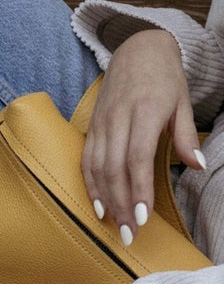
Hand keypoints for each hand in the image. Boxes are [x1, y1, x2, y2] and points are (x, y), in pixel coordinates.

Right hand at [81, 28, 203, 242]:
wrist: (137, 49)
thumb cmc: (164, 77)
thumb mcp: (182, 101)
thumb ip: (186, 136)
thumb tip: (197, 166)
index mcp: (146, 111)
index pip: (138, 158)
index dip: (138, 190)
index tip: (143, 216)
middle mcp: (119, 118)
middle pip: (116, 169)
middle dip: (122, 204)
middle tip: (131, 234)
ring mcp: (102, 123)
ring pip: (98, 169)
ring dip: (106, 201)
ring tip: (117, 226)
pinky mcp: (92, 128)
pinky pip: (87, 162)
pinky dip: (91, 186)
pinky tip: (98, 207)